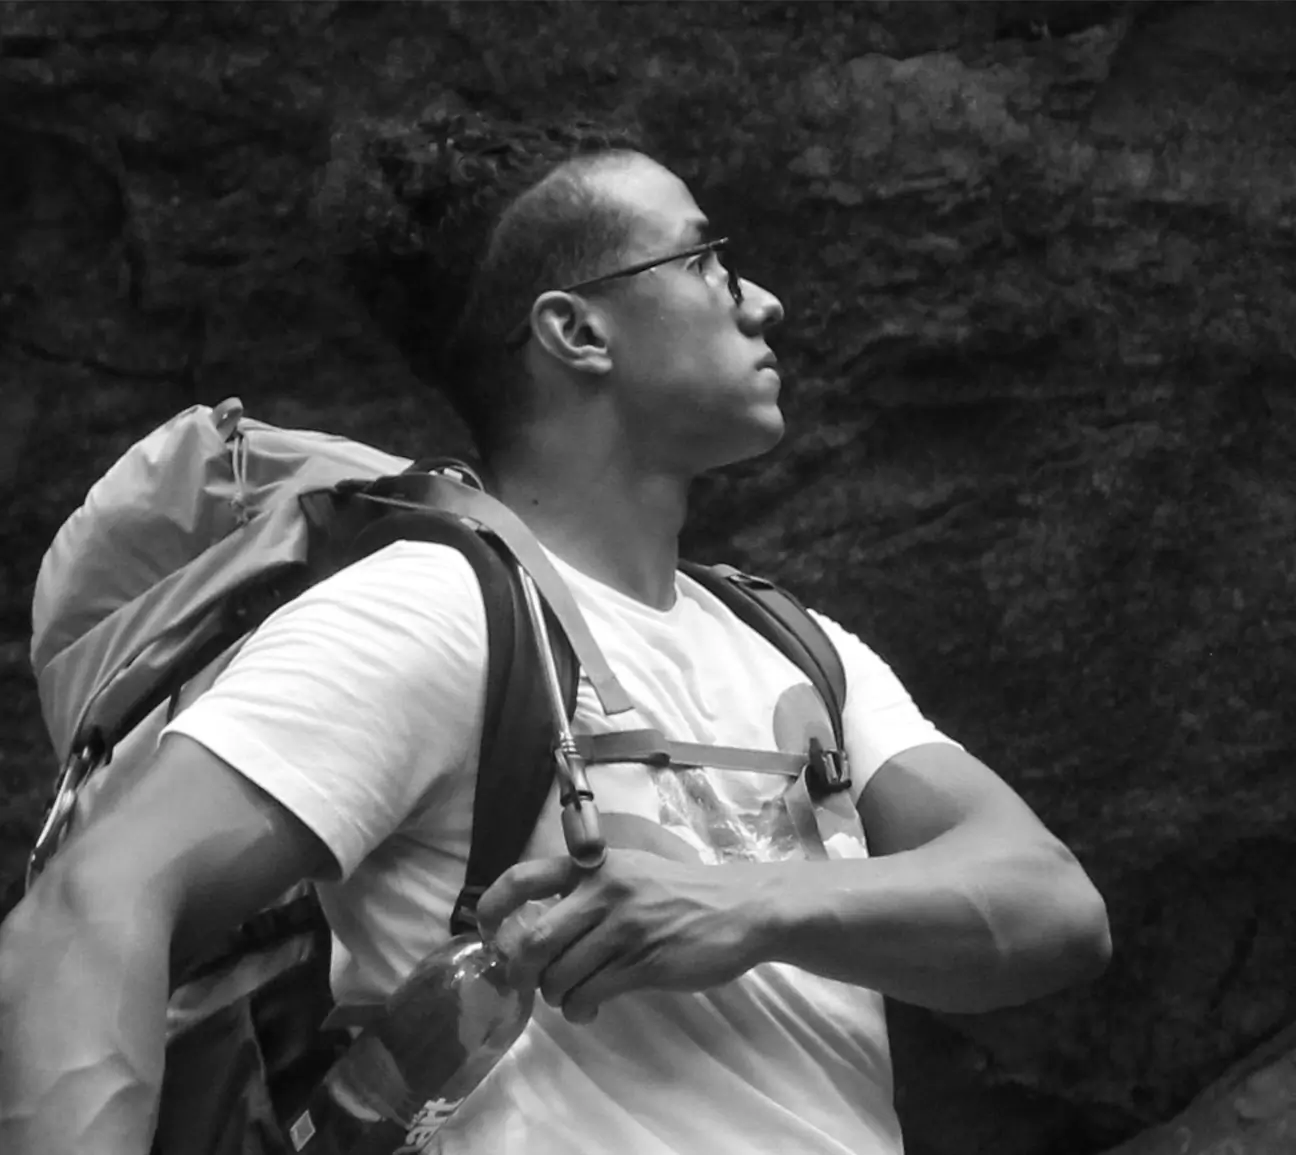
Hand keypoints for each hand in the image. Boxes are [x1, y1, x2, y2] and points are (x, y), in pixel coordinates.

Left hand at [475, 849, 770, 1024]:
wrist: (739, 909)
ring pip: (558, 977)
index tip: (485, 932)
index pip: (523, 879)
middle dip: (521, 973)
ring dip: (557, 997)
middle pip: (532, 942)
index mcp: (593, 865)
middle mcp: (603, 891)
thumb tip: (534, 928)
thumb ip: (585, 891)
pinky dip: (581, 1010)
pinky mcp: (642, 963)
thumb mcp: (628, 873)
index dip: (491, 908)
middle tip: (529, 983)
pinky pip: (588, 996)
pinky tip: (592, 1007)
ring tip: (574, 995)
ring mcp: (623, 928)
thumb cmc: (679, 892)